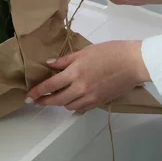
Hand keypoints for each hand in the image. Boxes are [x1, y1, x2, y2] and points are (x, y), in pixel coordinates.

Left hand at [25, 41, 149, 113]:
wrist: (132, 63)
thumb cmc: (109, 52)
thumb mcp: (84, 52)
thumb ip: (65, 61)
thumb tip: (49, 65)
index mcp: (74, 73)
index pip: (50, 86)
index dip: (37, 92)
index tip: (29, 97)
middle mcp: (80, 88)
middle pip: (56, 100)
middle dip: (45, 102)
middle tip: (37, 101)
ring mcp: (90, 97)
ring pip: (68, 106)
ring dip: (60, 103)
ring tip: (56, 97)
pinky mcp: (99, 102)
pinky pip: (81, 109)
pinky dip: (74, 106)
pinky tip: (72, 101)